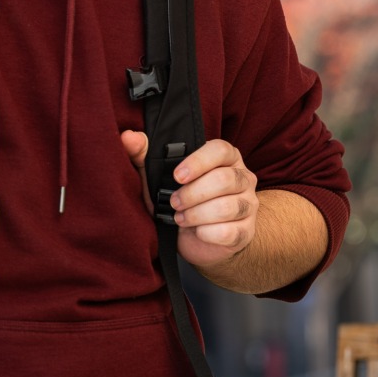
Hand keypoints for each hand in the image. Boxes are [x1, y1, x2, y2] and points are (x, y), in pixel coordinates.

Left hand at [120, 130, 258, 269]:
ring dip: (197, 214)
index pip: (220, 150)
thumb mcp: (158, 178)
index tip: (177, 176)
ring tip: (181, 218)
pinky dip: (206, 234)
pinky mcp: (246, 231)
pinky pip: (229, 232)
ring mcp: (248, 204)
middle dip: (193, 194)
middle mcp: (242, 177)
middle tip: (174, 202)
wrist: (197, 239)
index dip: (198, 162)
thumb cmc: (178, 201)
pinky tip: (196, 231)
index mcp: (225, 157)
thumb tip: (129, 137)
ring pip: (227, 207)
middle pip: (225, 180)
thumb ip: (144, 155)